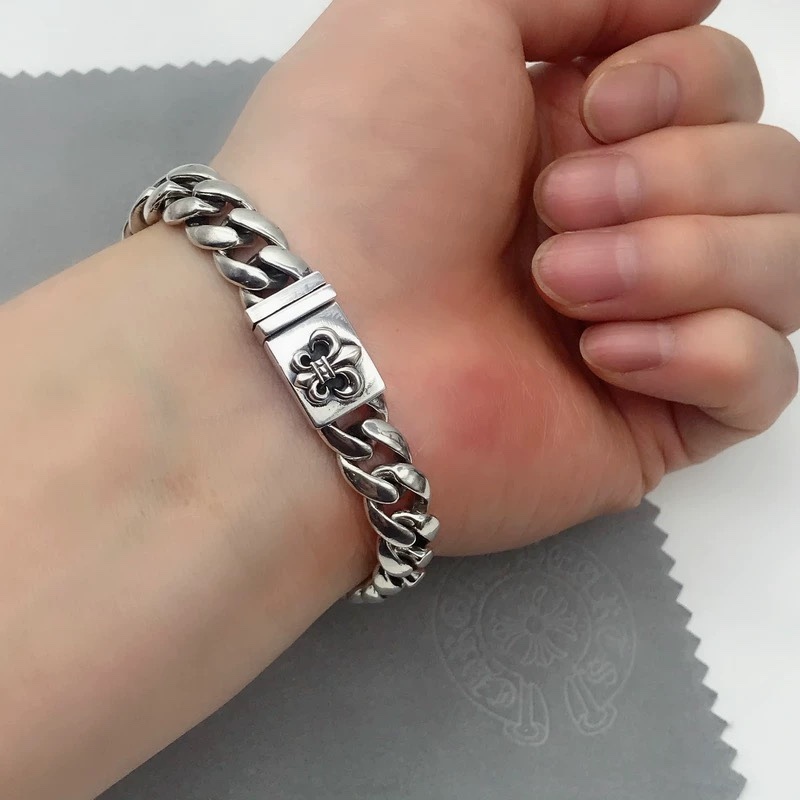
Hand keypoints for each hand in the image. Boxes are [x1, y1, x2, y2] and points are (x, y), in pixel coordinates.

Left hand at [216, 0, 798, 555]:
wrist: (309, 339)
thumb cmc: (357, 170)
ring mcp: (636, 329)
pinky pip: (764, 381)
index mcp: (577, 138)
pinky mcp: (643, 423)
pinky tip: (604, 355)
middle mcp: (614, 229)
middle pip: (767, 175)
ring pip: (781, 270)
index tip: (600, 107)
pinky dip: (709, 353)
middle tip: (551, 211)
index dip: (695, 86)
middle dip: (677, 177)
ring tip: (560, 285)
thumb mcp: (444, 10)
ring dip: (684, 258)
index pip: (725, 92)